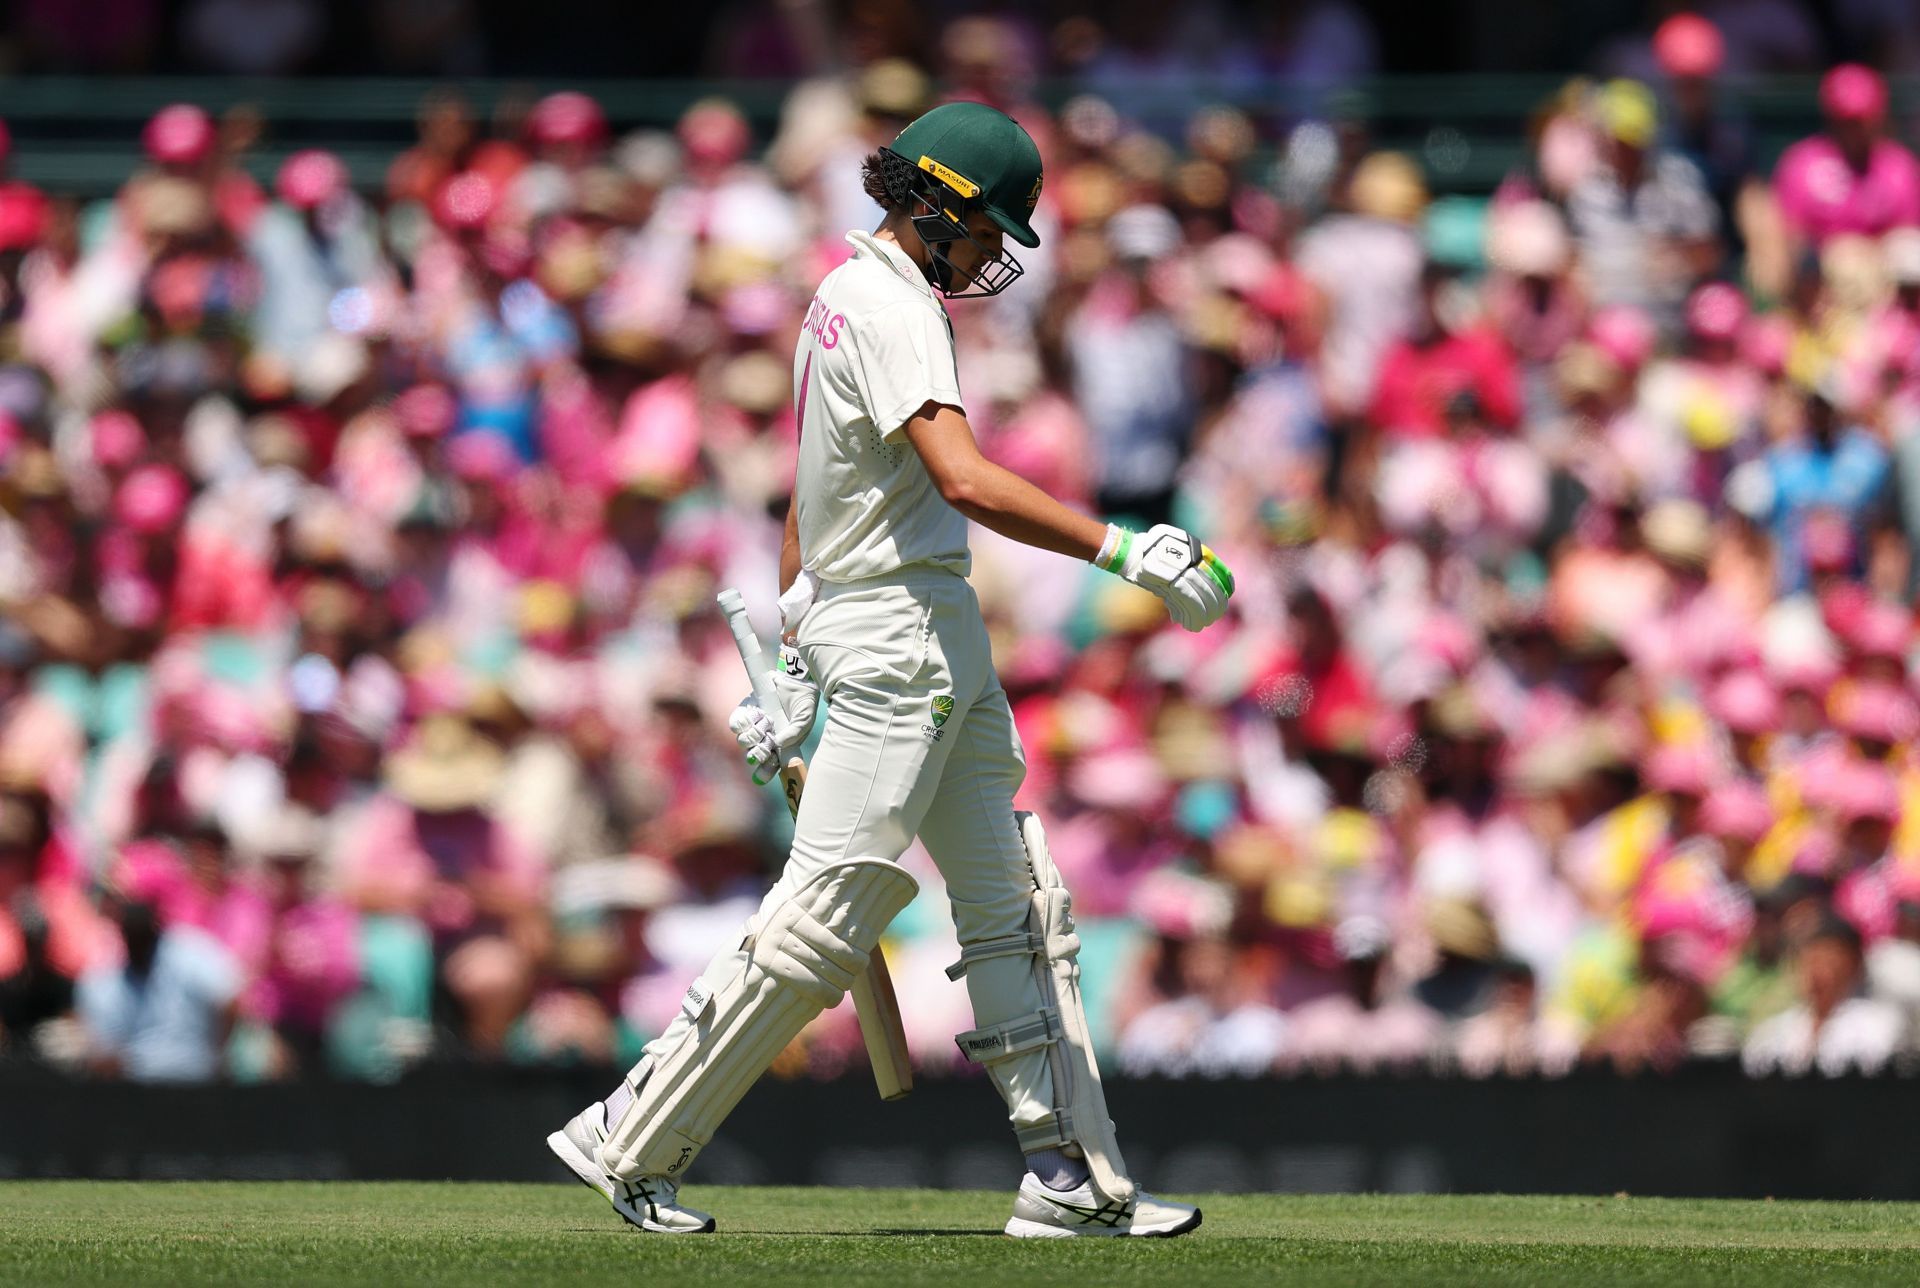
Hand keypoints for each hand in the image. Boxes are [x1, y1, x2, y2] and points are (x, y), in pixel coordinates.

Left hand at [726, 645, 818, 784]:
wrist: (794, 678)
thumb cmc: (802, 702)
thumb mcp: (804, 721)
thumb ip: (793, 736)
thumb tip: (777, 745)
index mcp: (780, 746)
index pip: (768, 765)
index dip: (763, 773)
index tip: (759, 778)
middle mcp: (765, 738)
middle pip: (752, 755)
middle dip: (758, 752)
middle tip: (766, 741)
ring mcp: (753, 725)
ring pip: (743, 740)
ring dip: (755, 732)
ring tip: (767, 720)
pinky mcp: (745, 712)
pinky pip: (735, 723)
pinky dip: (744, 721)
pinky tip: (757, 713)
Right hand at [1102, 523, 1233, 630]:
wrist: (1128, 552)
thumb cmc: (1147, 553)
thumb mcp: (1172, 555)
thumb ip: (1185, 570)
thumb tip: (1194, 591)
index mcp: (1196, 550)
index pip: (1219, 570)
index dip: (1225, 587)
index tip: (1226, 598)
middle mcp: (1192, 560)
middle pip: (1212, 587)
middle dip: (1216, 605)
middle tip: (1214, 616)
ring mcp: (1182, 571)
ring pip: (1202, 598)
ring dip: (1204, 614)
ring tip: (1202, 623)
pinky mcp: (1172, 582)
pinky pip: (1188, 603)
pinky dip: (1192, 616)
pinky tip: (1192, 625)